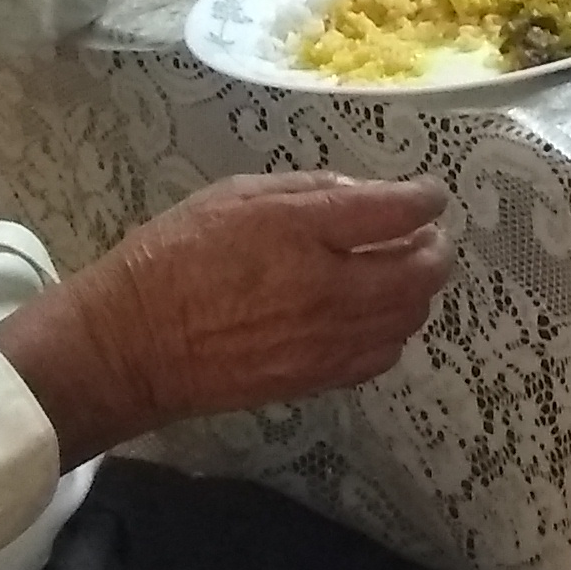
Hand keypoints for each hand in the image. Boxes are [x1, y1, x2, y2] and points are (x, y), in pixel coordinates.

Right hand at [0, 173, 452, 464]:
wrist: (134, 344)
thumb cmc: (174, 257)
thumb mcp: (234, 196)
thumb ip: (305, 192)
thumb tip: (358, 196)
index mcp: (303, 231)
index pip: (396, 211)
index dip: (425, 199)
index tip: (429, 195)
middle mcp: (328, 287)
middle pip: (420, 270)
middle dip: (436, 248)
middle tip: (429, 236)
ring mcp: (326, 339)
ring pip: (409, 316)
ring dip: (420, 291)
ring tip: (408, 273)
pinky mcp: (318, 377)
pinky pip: (381, 354)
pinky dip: (394, 331)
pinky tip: (381, 316)